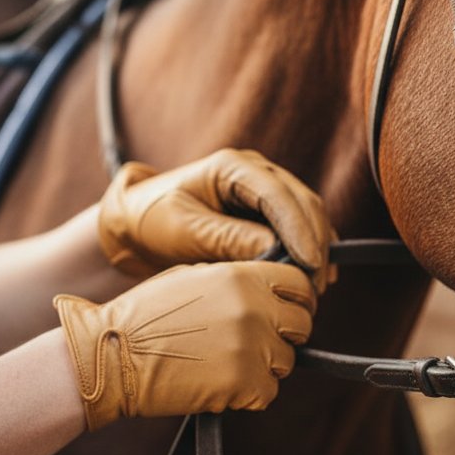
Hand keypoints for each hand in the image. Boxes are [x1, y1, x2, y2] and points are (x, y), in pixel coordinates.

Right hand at [53, 260, 314, 427]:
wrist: (113, 356)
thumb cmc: (147, 315)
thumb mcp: (195, 278)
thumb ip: (239, 282)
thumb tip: (271, 292)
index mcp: (243, 276)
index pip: (301, 285)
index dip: (298, 300)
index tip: (287, 312)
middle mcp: (254, 307)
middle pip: (302, 325)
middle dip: (285, 335)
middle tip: (256, 344)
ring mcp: (251, 346)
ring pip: (286, 361)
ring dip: (264, 367)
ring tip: (225, 364)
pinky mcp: (243, 383)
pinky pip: (267, 392)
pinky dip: (249, 395)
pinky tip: (218, 385)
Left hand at [97, 149, 335, 292]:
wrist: (137, 224)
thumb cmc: (153, 221)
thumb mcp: (186, 231)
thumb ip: (229, 238)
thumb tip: (277, 250)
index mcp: (232, 167)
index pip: (277, 193)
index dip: (298, 228)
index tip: (309, 263)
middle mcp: (255, 171)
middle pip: (302, 202)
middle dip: (313, 243)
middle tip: (315, 287)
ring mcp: (265, 189)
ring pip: (307, 214)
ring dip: (317, 249)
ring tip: (315, 288)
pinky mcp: (268, 211)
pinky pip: (300, 227)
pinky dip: (310, 250)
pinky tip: (318, 277)